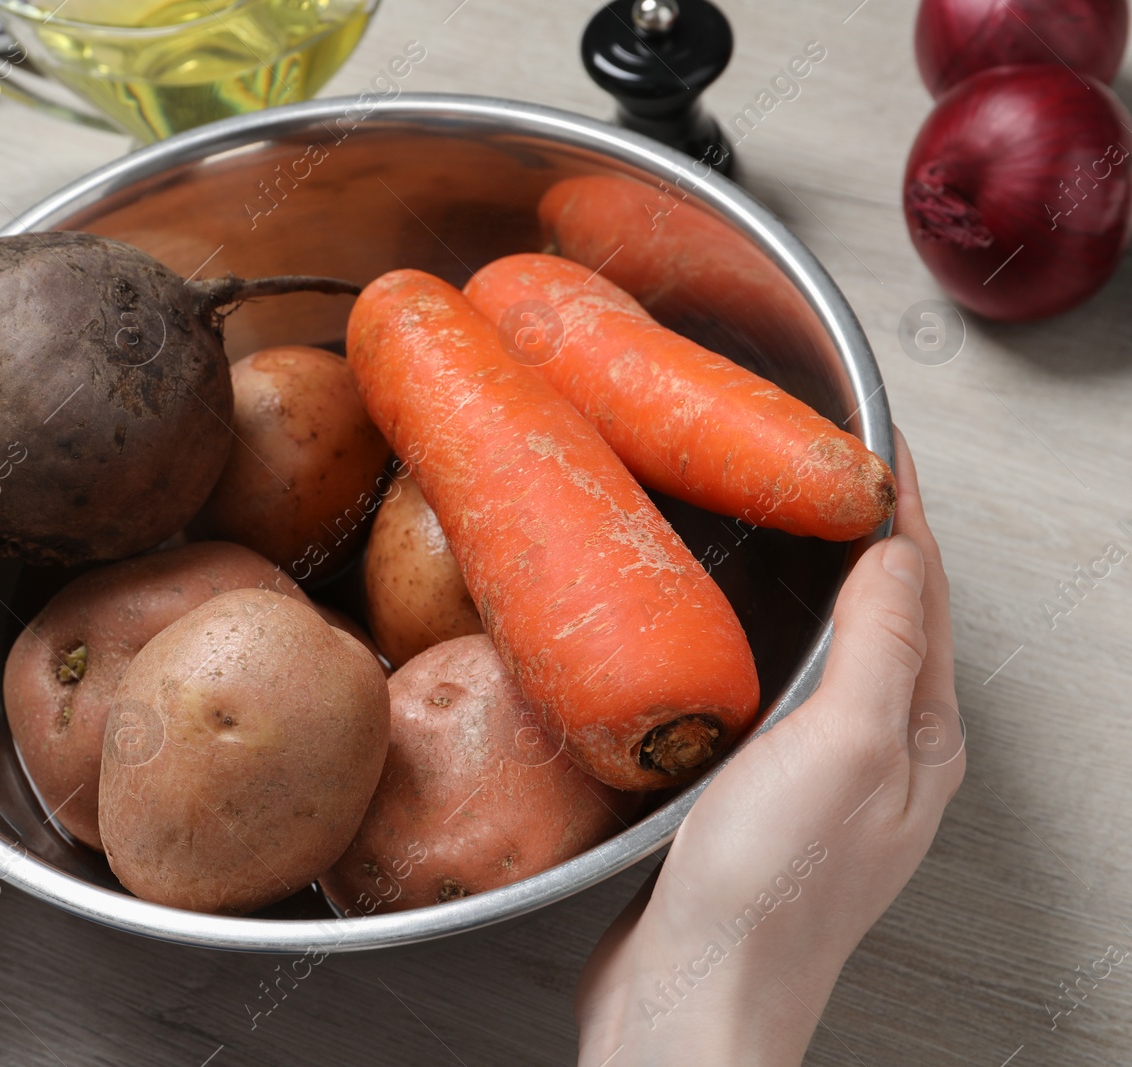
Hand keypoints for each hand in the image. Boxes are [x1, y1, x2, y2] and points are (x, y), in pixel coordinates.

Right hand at [575, 431, 963, 1065]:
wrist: (691, 992)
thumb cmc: (769, 890)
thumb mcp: (845, 748)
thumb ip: (881, 646)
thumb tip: (900, 550)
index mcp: (920, 736)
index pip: (921, 589)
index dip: (900, 506)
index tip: (873, 435)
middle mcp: (880, 753)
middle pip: (884, 613)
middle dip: (861, 533)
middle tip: (817, 461)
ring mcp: (818, 774)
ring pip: (826, 649)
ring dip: (810, 581)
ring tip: (773, 522)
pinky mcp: (755, 792)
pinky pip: (772, 688)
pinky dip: (757, 635)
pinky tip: (721, 626)